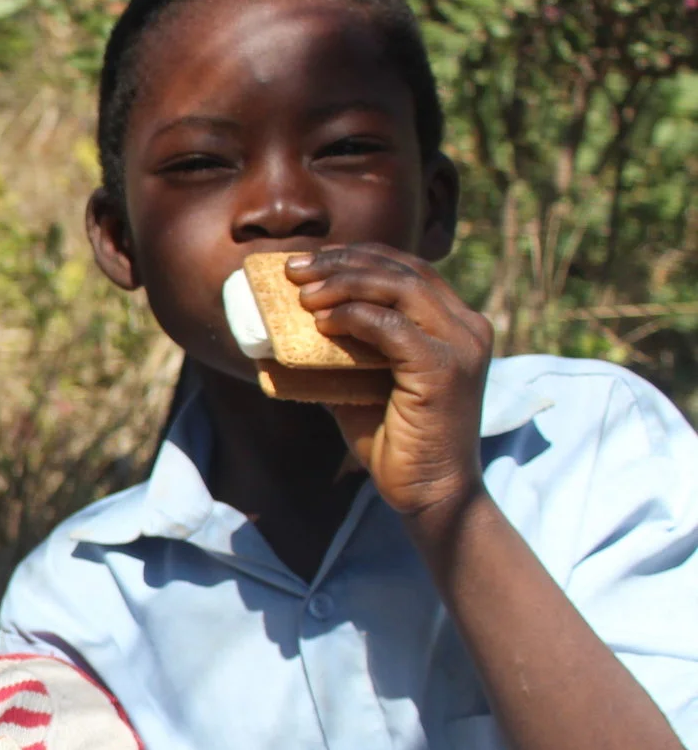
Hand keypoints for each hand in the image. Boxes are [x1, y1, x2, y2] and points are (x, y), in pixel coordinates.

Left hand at [287, 247, 492, 520]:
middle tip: (294, 268)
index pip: (406, 269)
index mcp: (454, 323)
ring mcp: (461, 345)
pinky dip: (354, 318)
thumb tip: (283, 330)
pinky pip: (393, 328)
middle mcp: (466, 326)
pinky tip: (320, 322)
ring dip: (344, 283)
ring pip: (400, 289)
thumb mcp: (359, 383)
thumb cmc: (394, 441)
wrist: (429, 493)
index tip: (309, 260)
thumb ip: (338, 352)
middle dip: (343, 262)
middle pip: (402, 271)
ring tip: (301, 291)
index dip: (357, 256)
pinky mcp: (445, 369)